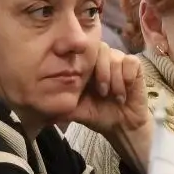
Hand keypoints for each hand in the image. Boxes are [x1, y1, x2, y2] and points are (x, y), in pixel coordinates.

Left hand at [68, 45, 151, 160]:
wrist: (120, 125)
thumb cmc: (98, 115)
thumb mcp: (75, 110)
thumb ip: (60, 103)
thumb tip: (39, 102)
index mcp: (87, 67)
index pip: (83, 51)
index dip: (84, 63)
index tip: (85, 84)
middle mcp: (103, 60)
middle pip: (100, 48)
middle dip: (100, 72)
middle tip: (101, 93)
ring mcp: (119, 62)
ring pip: (115, 56)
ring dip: (114, 78)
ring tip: (113, 96)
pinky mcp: (135, 67)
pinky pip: (131, 62)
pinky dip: (126, 78)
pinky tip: (124, 93)